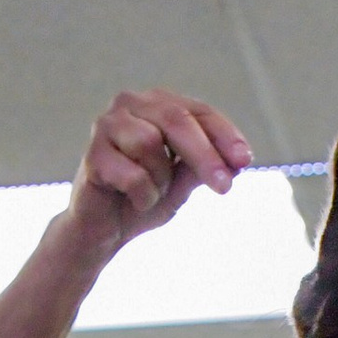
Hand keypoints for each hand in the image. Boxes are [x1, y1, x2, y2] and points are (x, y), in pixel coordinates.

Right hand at [65, 89, 251, 262]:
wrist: (102, 232)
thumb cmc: (142, 200)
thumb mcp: (182, 183)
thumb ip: (203, 167)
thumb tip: (237, 161)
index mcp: (156, 105)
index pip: (198, 111)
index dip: (224, 135)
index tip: (244, 160)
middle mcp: (130, 105)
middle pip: (176, 119)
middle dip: (205, 155)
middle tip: (225, 188)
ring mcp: (107, 125)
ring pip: (150, 143)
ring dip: (160, 179)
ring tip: (152, 193)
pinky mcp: (92, 154)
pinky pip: (132, 175)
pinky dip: (143, 196)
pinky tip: (134, 201)